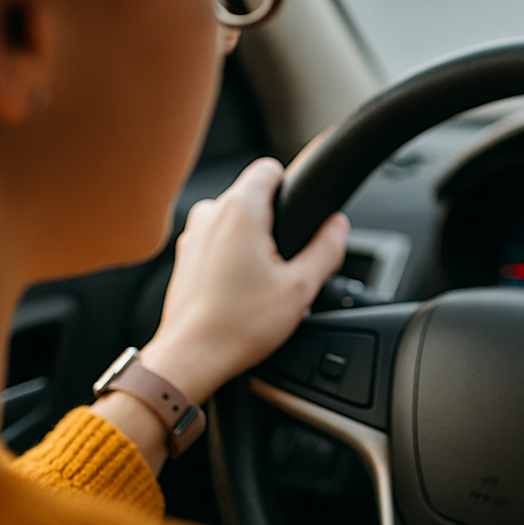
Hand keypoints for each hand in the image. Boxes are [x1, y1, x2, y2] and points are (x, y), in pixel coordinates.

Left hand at [137, 157, 349, 404]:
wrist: (192, 356)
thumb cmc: (239, 325)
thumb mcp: (301, 287)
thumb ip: (326, 248)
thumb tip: (338, 226)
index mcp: (240, 211)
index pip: (269, 168)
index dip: (291, 186)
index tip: (301, 214)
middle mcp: (210, 214)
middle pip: (254, 196)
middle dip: (274, 222)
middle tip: (286, 264)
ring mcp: (193, 235)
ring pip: (235, 220)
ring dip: (252, 241)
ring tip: (263, 281)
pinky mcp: (185, 257)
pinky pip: (218, 241)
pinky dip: (232, 257)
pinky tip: (241, 291)